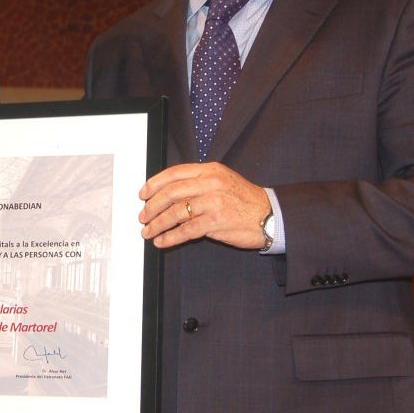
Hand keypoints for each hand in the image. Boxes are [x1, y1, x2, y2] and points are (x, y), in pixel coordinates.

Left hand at [138, 163, 269, 249]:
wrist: (270, 215)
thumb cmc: (245, 200)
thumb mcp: (223, 181)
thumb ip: (199, 183)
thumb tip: (168, 194)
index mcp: (210, 171)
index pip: (174, 173)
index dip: (154, 184)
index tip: (143, 194)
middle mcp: (211, 183)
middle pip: (171, 193)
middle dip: (152, 206)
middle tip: (142, 216)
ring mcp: (214, 202)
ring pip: (175, 212)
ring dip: (158, 223)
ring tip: (148, 231)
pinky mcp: (217, 221)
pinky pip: (186, 231)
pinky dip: (170, 237)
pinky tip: (162, 241)